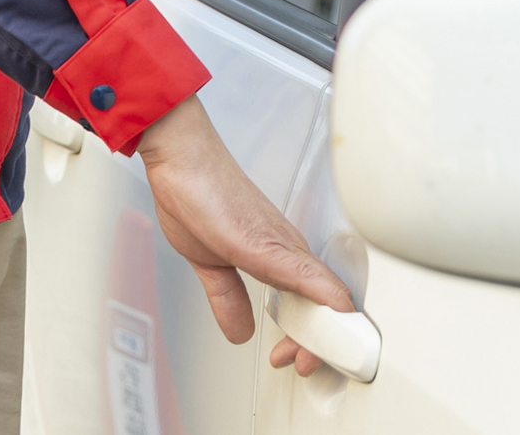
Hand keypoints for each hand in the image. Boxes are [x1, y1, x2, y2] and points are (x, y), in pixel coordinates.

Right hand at [135, 96, 355, 375]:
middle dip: (319, 342)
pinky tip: (339, 306)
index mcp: (274, 255)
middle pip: (320, 302)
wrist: (180, 155)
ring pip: (318, 292)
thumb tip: (239, 330)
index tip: (296, 358)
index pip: (305, 303)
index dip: (307, 336)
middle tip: (305, 364)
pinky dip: (323, 292)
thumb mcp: (208, 262)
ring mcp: (278, 242)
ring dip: (325, 328)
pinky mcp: (262, 239)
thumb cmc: (194, 193)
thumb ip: (227, 297)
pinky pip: (299, 270)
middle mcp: (285, 247)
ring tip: (322, 354)